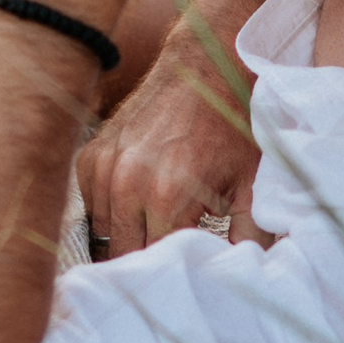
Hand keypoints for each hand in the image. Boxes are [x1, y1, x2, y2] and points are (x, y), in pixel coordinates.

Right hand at [76, 45, 266, 257]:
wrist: (205, 67)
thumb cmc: (232, 125)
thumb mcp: (253, 184)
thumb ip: (251, 237)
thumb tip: (245, 276)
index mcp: (167, 195)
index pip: (157, 263)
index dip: (174, 273)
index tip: (189, 274)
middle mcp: (127, 184)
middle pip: (125, 254)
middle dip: (148, 261)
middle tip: (172, 259)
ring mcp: (104, 168)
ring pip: (104, 233)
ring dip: (127, 237)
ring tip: (156, 231)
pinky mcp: (91, 156)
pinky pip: (92, 205)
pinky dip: (111, 211)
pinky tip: (138, 203)